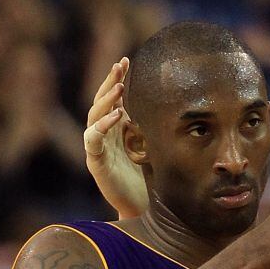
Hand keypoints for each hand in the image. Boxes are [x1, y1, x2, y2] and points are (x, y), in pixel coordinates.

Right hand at [84, 58, 148, 218]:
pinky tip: (115, 115)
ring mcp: (98, 149)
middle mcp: (105, 135)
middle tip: (119, 65)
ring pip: (94, 117)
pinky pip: (93, 140)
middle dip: (109, 82)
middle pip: (100, 102)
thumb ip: (155, 125)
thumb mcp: (156, 144)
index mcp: (117, 129)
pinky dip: (102, 126)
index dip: (117, 79)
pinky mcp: (96, 163)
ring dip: (106, 100)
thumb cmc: (151, 177)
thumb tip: (176, 100)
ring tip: (118, 87)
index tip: (126, 61)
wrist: (143, 207)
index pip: (113, 98)